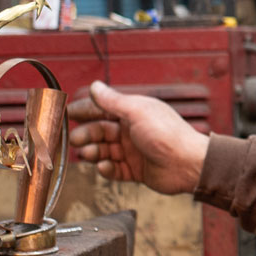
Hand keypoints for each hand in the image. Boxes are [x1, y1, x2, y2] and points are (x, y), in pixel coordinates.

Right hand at [66, 81, 206, 195]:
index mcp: (133, 112)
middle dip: (86, 134)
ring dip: (93, 151)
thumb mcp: (137, 112)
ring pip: (104, 150)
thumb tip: (95, 86)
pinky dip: (106, 169)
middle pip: (100, 131)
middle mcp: (131, 130)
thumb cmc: (168, 134)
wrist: (189, 164)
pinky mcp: (135, 170)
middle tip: (75, 140)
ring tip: (88, 153)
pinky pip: (114, 169)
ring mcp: (133, 151)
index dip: (85, 111)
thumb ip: (113, 101)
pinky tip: (103, 166)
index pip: (102, 109)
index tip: (67, 114)